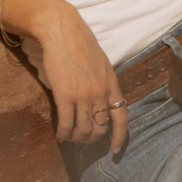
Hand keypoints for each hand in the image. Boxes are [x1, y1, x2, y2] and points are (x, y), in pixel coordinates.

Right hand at [32, 7, 126, 153]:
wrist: (62, 31)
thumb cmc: (81, 44)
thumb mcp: (102, 64)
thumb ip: (104, 83)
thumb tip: (102, 101)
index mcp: (112, 84)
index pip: (121, 118)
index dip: (120, 137)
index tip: (115, 150)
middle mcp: (101, 93)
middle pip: (100, 128)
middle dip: (91, 139)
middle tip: (82, 139)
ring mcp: (84, 95)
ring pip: (83, 130)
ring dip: (76, 138)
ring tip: (69, 137)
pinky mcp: (65, 96)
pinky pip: (66, 124)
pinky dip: (63, 134)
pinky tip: (60, 135)